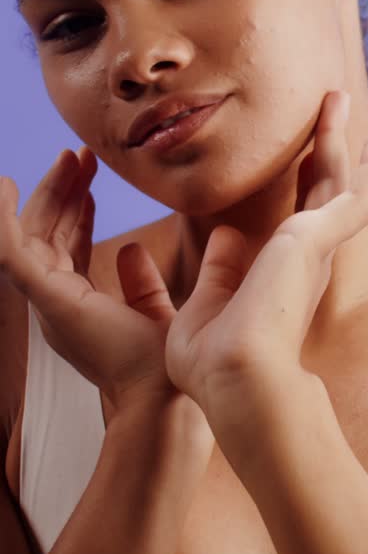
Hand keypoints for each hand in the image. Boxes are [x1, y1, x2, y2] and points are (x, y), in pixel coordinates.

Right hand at [0, 148, 211, 453]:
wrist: (163, 398)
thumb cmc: (164, 368)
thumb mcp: (154, 312)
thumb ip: (141, 284)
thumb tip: (132, 248)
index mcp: (79, 307)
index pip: (65, 247)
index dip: (74, 209)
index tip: (89, 176)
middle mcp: (57, 304)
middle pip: (47, 235)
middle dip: (61, 192)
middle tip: (80, 156)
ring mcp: (48, 302)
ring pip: (33, 235)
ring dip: (50, 193)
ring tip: (72, 158)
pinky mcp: (47, 298)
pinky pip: (10, 250)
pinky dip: (1, 219)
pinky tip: (3, 186)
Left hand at [162, 91, 367, 441]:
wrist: (235, 378)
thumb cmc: (215, 365)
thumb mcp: (206, 309)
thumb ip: (221, 273)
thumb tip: (226, 237)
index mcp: (283, 276)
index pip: (301, 216)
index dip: (307, 181)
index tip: (312, 153)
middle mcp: (307, 260)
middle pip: (324, 188)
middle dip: (328, 146)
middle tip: (336, 105)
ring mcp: (316, 249)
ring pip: (337, 180)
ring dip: (341, 138)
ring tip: (342, 97)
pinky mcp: (319, 237)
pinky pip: (354, 193)